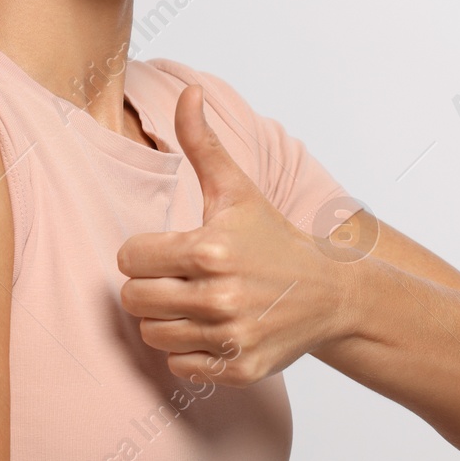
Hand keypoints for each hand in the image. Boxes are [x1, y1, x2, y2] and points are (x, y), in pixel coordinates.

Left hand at [116, 84, 351, 385]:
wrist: (330, 293)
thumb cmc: (272, 237)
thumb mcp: (236, 189)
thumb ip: (202, 142)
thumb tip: (189, 92)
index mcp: (209, 249)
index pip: (128, 260)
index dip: (142, 253)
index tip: (167, 251)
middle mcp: (219, 296)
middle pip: (134, 300)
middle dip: (148, 287)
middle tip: (176, 278)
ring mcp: (231, 336)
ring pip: (152, 335)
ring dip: (165, 320)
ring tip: (193, 302)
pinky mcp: (240, 368)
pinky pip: (179, 366)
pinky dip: (187, 352)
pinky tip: (210, 329)